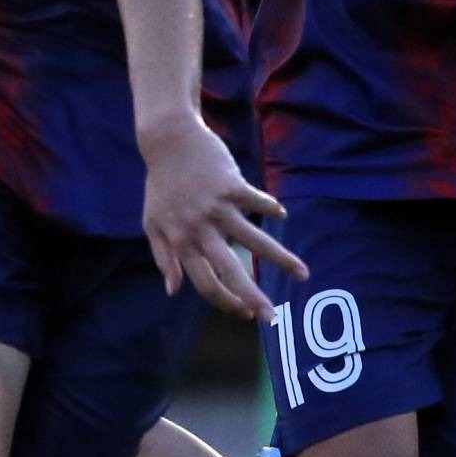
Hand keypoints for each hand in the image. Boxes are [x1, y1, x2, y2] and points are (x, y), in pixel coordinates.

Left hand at [138, 112, 306, 321]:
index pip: (205, 283)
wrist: (168, 139)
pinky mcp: (232, 185)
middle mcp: (200, 229)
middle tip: (272, 317)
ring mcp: (217, 207)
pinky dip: (271, 209)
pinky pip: (258, 202)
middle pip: (229, 271)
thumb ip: (163, 258)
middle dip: (253, 297)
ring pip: (254, 241)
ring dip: (281, 260)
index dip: (225, 301)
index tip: (244, 313)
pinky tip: (281, 215)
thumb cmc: (161, 184)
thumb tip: (173, 291)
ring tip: (304, 273)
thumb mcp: (152, 223)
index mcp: (180, 241)